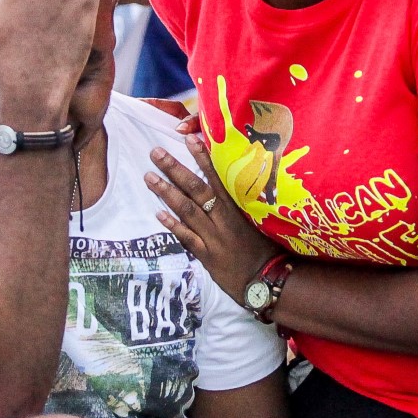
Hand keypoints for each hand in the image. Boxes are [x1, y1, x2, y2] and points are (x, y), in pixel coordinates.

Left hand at [147, 133, 284, 302]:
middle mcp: (224, 219)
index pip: (218, 177)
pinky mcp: (207, 255)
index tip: (189, 139)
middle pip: (197, 189)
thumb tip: (227, 181)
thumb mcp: (257, 221)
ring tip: (149, 177)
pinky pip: (187, 237)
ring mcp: (214, 237)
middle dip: (175, 170)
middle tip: (156, 153)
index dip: (203, 158)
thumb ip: (241, 203)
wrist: (268, 278)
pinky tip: (158, 213)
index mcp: (237, 207)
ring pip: (187, 210)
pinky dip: (173, 225)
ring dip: (167, 192)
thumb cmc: (264, 248)